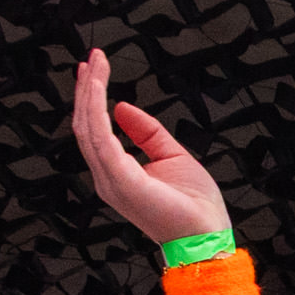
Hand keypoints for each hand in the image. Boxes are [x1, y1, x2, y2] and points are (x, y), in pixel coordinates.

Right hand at [70, 50, 231, 251]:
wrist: (207, 235)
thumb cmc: (194, 206)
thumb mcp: (171, 155)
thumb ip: (146, 132)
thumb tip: (122, 107)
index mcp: (118, 173)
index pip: (95, 130)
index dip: (91, 99)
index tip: (94, 70)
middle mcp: (108, 177)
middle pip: (86, 125)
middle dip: (87, 89)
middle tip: (92, 58)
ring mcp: (111, 180)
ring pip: (88, 127)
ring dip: (89, 92)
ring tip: (94, 64)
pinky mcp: (121, 179)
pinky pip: (100, 137)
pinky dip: (96, 108)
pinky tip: (98, 86)